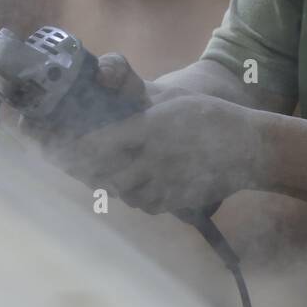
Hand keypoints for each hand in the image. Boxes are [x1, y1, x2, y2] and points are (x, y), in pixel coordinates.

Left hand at [55, 89, 261, 215]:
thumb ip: (136, 112)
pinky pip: (144, 204)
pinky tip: (138, 183)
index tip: (59, 147)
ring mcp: (164, 184)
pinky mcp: (175, 201)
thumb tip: (103, 113)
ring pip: (122, 192)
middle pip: (104, 175)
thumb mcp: (169, 102)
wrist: (247, 147)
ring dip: (112, 183)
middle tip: (76, 162)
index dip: (75, 150)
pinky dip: (136, 196)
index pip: (98, 145)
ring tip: (107, 171)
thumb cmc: (207, 115)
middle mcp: (152, 160)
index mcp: (148, 130)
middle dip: (89, 170)